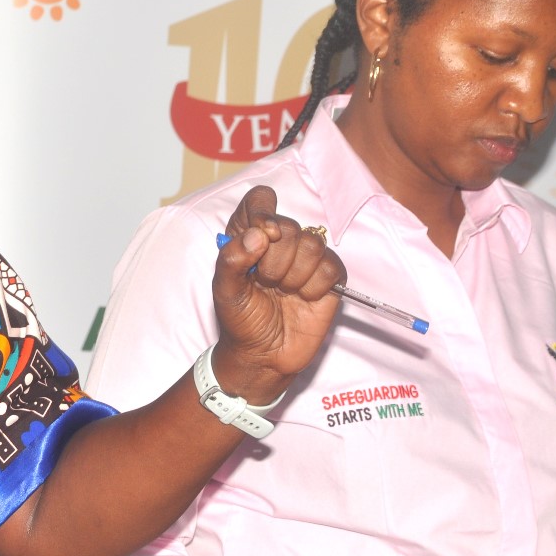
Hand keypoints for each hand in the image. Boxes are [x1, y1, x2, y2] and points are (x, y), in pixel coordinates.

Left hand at [209, 185, 344, 403]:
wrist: (262, 355)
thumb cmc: (240, 320)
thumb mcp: (224, 290)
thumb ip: (231, 258)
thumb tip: (259, 234)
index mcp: (250, 236)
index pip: (259, 200)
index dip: (263, 212)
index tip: (261, 236)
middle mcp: (279, 242)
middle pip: (288, 225)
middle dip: (274, 259)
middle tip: (265, 283)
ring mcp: (306, 259)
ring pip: (312, 244)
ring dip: (293, 274)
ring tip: (283, 292)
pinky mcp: (329, 278)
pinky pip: (331, 267)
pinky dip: (314, 286)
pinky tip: (303, 299)